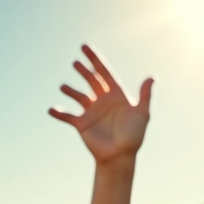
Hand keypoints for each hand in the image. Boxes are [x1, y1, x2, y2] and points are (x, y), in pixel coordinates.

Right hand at [49, 45, 152, 163]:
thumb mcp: (142, 114)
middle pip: (91, 81)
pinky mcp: (82, 124)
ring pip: (78, 96)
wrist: (121, 156)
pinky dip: (59, 113)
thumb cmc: (134, 136)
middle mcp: (103, 101)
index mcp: (116, 96)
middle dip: (83, 71)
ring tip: (64, 87)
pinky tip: (51, 110)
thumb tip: (152, 77)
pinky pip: (67, 116)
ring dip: (70, 90)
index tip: (84, 46)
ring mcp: (92, 112)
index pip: (104, 73)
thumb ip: (145, 96)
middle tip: (76, 63)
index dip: (95, 60)